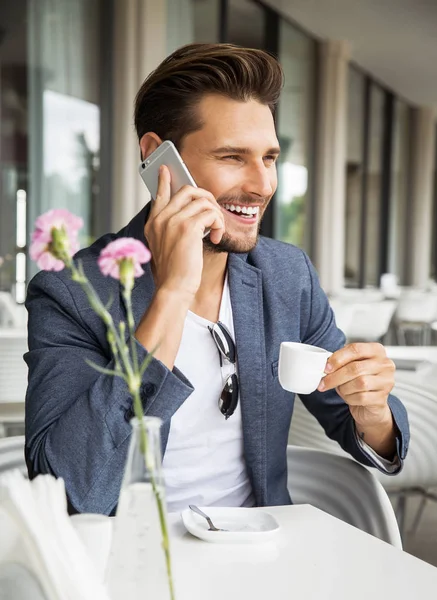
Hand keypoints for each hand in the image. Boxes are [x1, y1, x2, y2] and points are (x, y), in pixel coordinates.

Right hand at [144, 165, 224, 298]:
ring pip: (203, 200)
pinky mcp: (187, 228)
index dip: (163, 181)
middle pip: (187, 190)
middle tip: (213, 214)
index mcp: (153, 224)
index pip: (158, 195)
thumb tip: (191, 214)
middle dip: (206, 198)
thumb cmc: (174, 273)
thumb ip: (172, 229)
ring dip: (215, 214)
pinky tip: (215, 236)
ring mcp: (172, 221)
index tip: (164, 169)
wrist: (174, 288)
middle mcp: (160, 219)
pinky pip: (210, 213)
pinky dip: (218, 224)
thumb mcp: (167, 247)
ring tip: (215, 230)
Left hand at [318, 343, 395, 427]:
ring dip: (344, 388)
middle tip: (323, 383)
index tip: (326, 367)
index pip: (355, 349)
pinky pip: (361, 397)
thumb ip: (342, 362)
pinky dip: (350, 398)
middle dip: (335, 377)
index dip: (338, 358)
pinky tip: (349, 397)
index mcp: (376, 351)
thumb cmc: (360, 380)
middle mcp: (385, 364)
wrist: (371, 404)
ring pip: (359, 383)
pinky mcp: (383, 398)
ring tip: (341, 389)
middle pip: (356, 368)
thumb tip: (326, 366)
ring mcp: (386, 381)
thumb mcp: (351, 366)